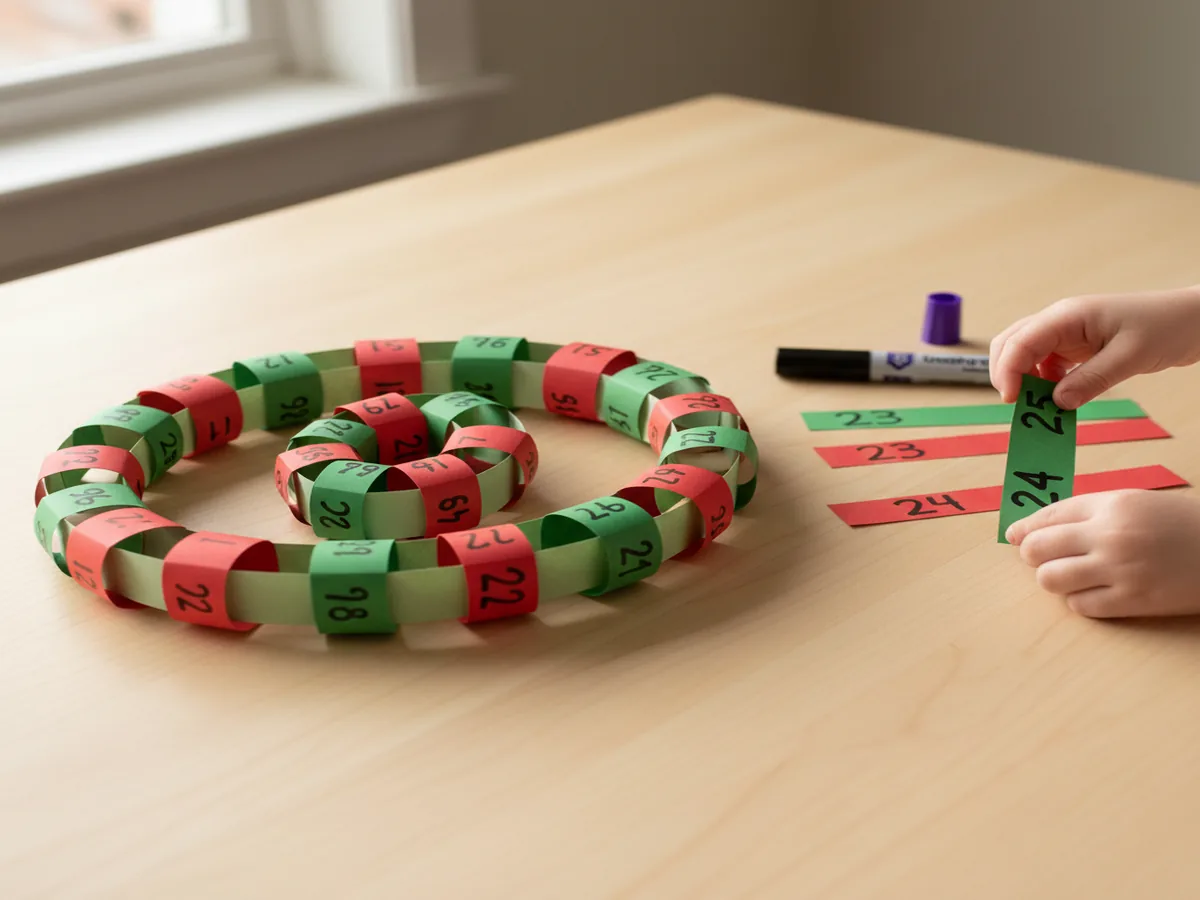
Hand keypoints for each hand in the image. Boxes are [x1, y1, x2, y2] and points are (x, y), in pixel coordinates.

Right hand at [989, 285, 1199, 408]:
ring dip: (1025, 380)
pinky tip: (1058, 397)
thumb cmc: (1165, 327)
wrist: (1191, 320)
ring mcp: (1066, 333)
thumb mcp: (1129, 357)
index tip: (1012, 402)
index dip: (1008, 371)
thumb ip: (1090, 380)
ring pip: (1025, 355)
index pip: (1020, 341)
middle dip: (1007, 375)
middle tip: (1020, 406)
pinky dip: (1043, 383)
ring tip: (1040, 405)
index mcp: (1068, 316)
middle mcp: (1060, 321)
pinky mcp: (1075, 346)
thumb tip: (1056, 404)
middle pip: (1011, 344)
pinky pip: (1046, 364)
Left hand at [1007, 490, 1199, 617]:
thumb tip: (1038, 528)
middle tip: (1041, 559)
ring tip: (1071, 576)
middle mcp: (1109, 535)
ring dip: (1054, 579)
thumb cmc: (1180, 523)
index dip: (1024, 529)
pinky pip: (1080, 605)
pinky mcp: (1133, 601)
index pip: (1047, 516)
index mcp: (1110, 504)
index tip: (1013, 536)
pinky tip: (1094, 592)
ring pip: (1051, 579)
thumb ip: (1090, 512)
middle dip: (1032, 555)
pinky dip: (1079, 601)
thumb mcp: (1135, 503)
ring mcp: (1120, 569)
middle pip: (1037, 548)